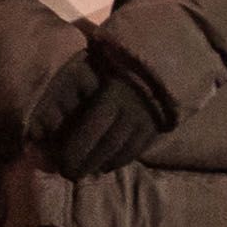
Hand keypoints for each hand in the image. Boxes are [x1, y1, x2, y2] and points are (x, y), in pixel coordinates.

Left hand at [41, 32, 178, 179]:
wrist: (172, 52)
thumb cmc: (125, 54)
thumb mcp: (102, 59)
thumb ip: (81, 78)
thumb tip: (54, 103)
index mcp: (114, 95)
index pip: (91, 130)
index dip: (75, 149)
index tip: (61, 161)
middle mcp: (132, 112)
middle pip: (106, 145)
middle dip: (85, 163)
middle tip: (69, 174)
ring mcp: (148, 121)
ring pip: (122, 151)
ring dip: (102, 164)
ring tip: (87, 172)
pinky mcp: (158, 125)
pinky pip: (137, 149)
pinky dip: (121, 160)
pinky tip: (107, 165)